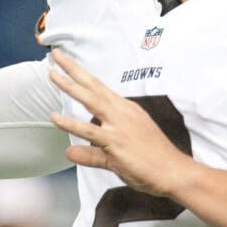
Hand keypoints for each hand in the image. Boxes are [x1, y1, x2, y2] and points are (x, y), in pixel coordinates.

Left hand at [48, 49, 193, 197]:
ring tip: (52, 74)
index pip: (99, 87)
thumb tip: (69, 153)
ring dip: (70, 86)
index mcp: (125, 109)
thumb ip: (91, 152)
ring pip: (90, 100)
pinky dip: (70, 123)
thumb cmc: (153, 159)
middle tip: (56, 54)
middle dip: (73, 69)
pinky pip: (89, 130)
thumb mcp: (117, 153)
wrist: (173, 171)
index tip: (67, 62)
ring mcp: (119, 126)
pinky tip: (55, 118)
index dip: (82, 74)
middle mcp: (122, 112)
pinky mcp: (116, 142)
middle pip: (93, 86)